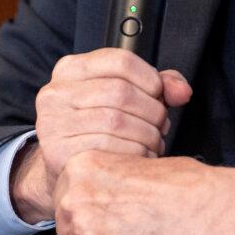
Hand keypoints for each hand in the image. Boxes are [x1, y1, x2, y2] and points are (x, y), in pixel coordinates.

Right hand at [10, 48, 191, 222]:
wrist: (67, 173)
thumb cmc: (100, 131)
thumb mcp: (125, 99)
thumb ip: (157, 86)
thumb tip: (182, 91)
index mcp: (71, 69)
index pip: (122, 61)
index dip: (151, 79)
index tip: (159, 96)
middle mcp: (55, 93)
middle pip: (122, 92)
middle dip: (152, 111)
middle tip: (160, 126)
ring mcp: (52, 122)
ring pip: (118, 121)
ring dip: (147, 135)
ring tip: (152, 143)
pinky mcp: (56, 152)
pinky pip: (110, 149)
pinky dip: (135, 155)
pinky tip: (139, 159)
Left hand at [53, 152, 234, 234]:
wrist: (207, 207)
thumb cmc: (182, 183)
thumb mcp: (135, 161)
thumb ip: (107, 176)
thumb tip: (98, 191)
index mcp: (84, 163)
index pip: (66, 190)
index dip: (87, 202)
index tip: (108, 207)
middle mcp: (75, 190)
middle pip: (64, 217)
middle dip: (86, 224)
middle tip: (119, 225)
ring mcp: (82, 222)